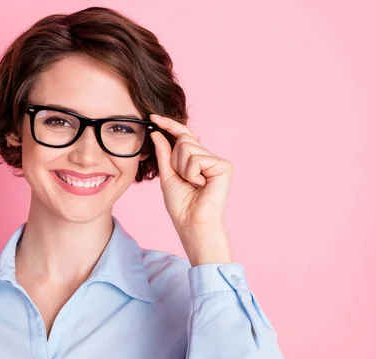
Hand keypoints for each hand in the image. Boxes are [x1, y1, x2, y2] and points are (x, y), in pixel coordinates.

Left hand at [149, 114, 233, 264]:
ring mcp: (217, 161)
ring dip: (182, 168)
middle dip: (175, 160)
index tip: (152, 117)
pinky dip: (191, 173)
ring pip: (187, 148)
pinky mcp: (223, 165)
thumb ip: (164, 154)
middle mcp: (208, 157)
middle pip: (182, 140)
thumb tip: (157, 132)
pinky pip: (196, 158)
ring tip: (193, 184)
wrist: (192, 223)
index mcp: (196, 159)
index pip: (182, 135)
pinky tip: (201, 185)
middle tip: (184, 180)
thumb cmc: (181, 205)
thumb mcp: (168, 176)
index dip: (168, 125)